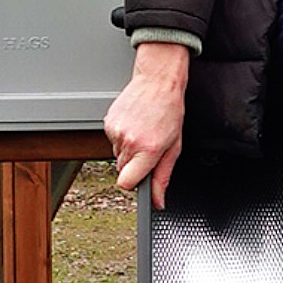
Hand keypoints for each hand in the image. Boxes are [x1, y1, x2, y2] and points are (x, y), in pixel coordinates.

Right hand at [104, 41, 189, 209]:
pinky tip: (135, 124)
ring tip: (144, 131)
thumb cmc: (170, 111)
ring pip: (118, 156)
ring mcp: (115, 131)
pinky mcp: (107, 123)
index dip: (134, 183)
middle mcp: (129, 141)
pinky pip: (112, 141)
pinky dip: (122, 137)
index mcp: (148, 149)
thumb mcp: (174, 147)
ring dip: (129, 149)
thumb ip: (163, 177)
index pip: (126, 184)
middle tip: (149, 146)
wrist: (157, 82)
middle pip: (122, 171)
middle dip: (135, 164)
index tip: (142, 176)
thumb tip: (158, 201)